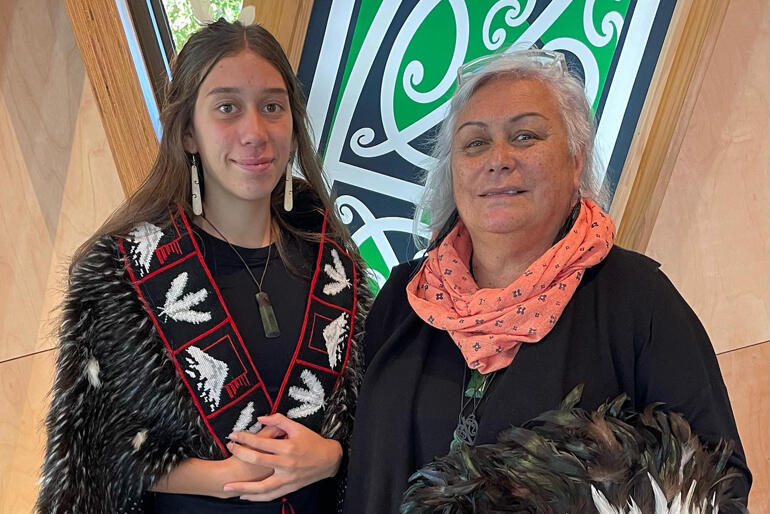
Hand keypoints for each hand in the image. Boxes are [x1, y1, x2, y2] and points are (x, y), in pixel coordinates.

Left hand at [223, 413, 342, 500]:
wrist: (329, 460)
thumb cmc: (313, 442)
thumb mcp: (298, 427)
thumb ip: (279, 421)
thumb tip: (260, 419)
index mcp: (288, 447)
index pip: (260, 442)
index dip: (244, 437)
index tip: (233, 435)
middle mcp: (286, 464)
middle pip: (257, 460)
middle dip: (240, 454)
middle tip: (229, 448)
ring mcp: (287, 478)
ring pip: (262, 486)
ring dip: (243, 487)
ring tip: (227, 487)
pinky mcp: (289, 488)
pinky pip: (270, 495)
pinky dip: (256, 497)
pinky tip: (245, 496)